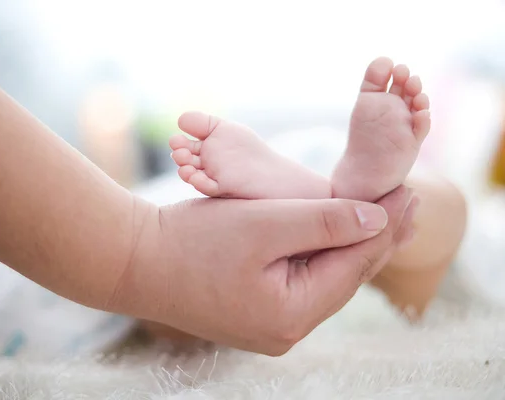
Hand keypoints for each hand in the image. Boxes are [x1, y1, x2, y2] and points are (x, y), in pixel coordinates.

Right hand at [108, 186, 413, 354]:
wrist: (133, 262)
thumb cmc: (191, 242)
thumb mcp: (263, 223)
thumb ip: (324, 222)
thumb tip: (379, 219)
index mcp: (291, 315)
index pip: (354, 266)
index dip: (386, 227)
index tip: (410, 191)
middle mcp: (285, 329)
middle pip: (343, 277)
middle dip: (375, 237)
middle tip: (407, 201)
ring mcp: (269, 324)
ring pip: (323, 279)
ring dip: (349, 244)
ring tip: (381, 214)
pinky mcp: (254, 311)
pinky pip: (301, 281)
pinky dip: (320, 253)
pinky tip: (334, 234)